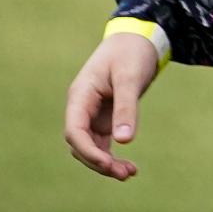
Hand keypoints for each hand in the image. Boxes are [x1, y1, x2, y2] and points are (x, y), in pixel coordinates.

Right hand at [63, 33, 161, 180]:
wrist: (138, 37)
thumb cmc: (131, 52)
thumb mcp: (130, 78)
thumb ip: (126, 107)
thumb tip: (125, 141)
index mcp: (80, 95)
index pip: (74, 131)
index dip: (87, 151)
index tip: (108, 164)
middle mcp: (82, 107)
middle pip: (80, 144)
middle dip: (99, 162)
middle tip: (125, 174)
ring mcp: (92, 114)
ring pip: (91, 147)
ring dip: (106, 163)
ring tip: (130, 173)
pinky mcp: (105, 117)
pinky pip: (102, 142)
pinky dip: (112, 155)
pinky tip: (128, 167)